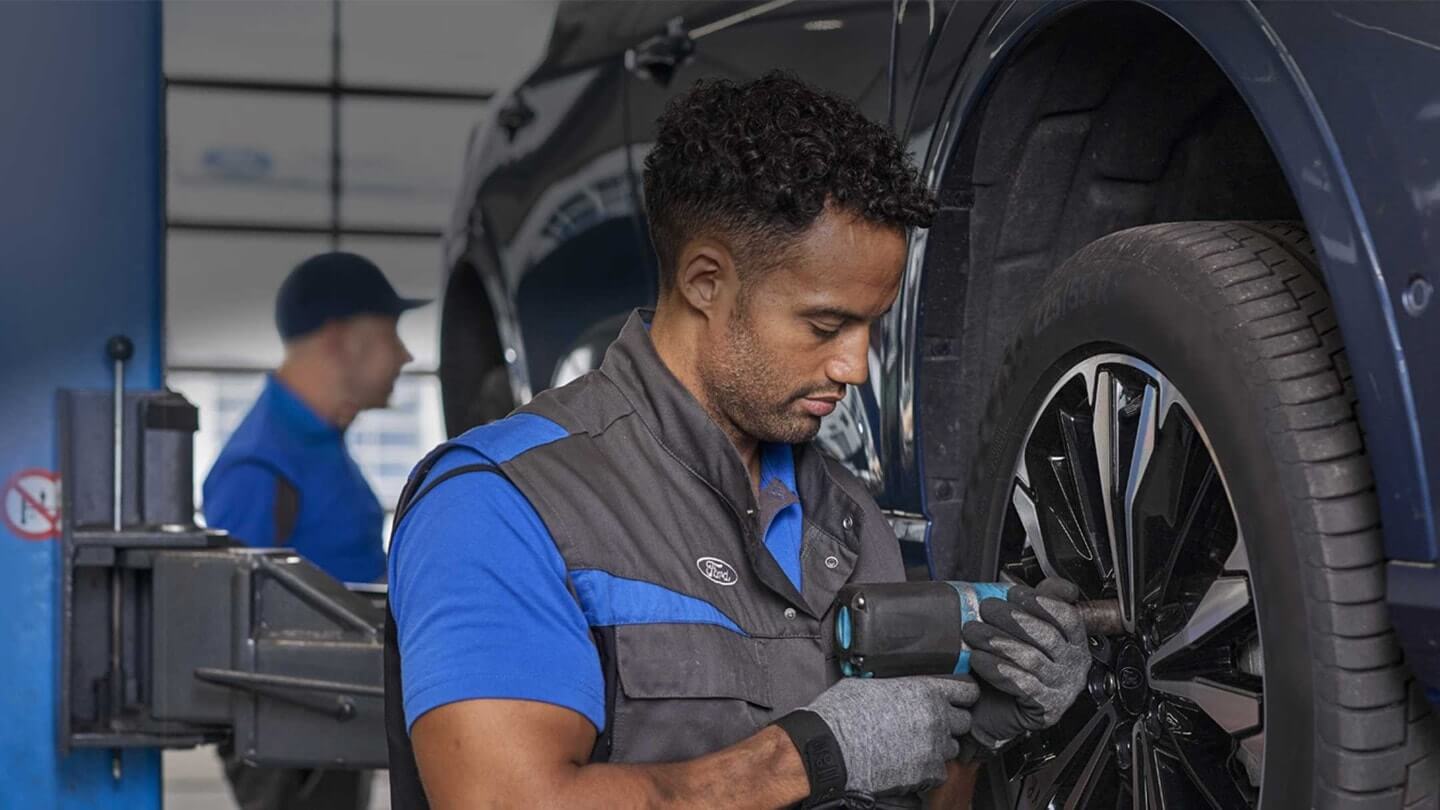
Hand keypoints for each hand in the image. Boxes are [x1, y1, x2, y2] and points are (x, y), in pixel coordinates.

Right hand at [801, 675, 978, 797]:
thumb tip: (900, 684)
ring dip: (938, 745)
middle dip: (950, 722)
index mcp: (924, 691)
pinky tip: (907, 762)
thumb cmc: (843, 714)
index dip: (963, 694)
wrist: (831, 750)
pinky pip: (938, 771)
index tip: (960, 698)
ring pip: (952, 747)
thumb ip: (898, 684)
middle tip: (929, 723)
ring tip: (914, 745)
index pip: (966, 690)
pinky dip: (927, 768)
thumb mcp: (871, 683)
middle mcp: (935, 718)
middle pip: (963, 721)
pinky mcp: (926, 773)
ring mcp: (933, 748)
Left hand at [961, 578, 1090, 750]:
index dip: (1042, 602)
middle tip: (986, 609)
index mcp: (1073, 644)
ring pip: (1032, 659)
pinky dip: (997, 669)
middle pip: (1048, 636)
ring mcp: (1062, 689)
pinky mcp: (1046, 709)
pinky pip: (1022, 684)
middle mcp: (1073, 666)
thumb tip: (1035, 581)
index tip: (1013, 592)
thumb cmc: (1005, 670)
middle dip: (1013, 619)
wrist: (990, 713)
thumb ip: (1033, 607)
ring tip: (973, 632)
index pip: (1068, 617)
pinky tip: (979, 660)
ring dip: (998, 642)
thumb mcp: (1021, 633)